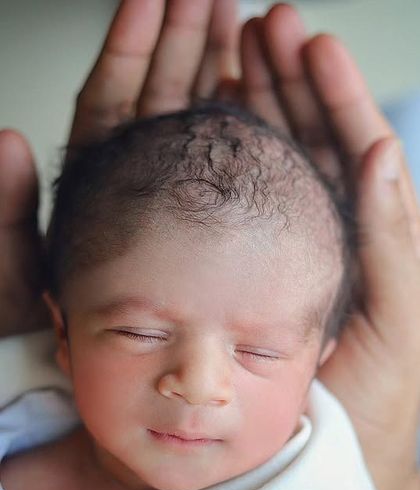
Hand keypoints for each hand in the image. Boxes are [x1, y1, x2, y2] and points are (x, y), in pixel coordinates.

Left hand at [0, 0, 238, 335]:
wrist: (72, 375)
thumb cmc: (36, 333)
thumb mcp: (11, 272)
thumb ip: (6, 211)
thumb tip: (7, 140)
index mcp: (89, 178)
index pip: (110, 97)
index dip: (130, 44)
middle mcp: (131, 181)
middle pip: (157, 97)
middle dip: (182, 41)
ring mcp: (169, 201)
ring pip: (192, 126)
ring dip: (212, 72)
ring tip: (240, 24)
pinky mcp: (199, 229)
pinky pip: (219, 171)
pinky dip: (235, 133)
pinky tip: (254, 101)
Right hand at [240, 4, 419, 489]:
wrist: (319, 460)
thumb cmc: (370, 405)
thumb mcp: (399, 328)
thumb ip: (394, 245)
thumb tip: (383, 157)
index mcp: (372, 243)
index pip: (357, 153)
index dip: (336, 96)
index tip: (312, 45)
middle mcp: (331, 237)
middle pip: (313, 143)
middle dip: (291, 82)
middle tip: (265, 28)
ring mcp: (289, 251)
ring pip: (277, 164)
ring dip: (261, 107)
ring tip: (237, 57)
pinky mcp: (251, 273)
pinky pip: (246, 208)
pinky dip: (232, 162)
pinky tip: (217, 128)